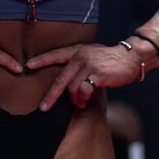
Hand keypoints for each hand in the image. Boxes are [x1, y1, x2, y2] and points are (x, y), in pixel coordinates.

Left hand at [25, 42, 143, 110]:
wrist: (130, 57)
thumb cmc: (109, 60)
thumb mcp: (91, 56)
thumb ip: (78, 66)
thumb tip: (66, 86)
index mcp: (76, 51)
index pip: (55, 55)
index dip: (41, 60)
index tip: (27, 66)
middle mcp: (80, 57)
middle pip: (60, 79)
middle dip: (51, 96)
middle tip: (43, 107)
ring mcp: (89, 65)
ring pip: (73, 88)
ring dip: (75, 100)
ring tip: (80, 103)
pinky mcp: (98, 75)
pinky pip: (85, 90)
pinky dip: (84, 98)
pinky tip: (88, 99)